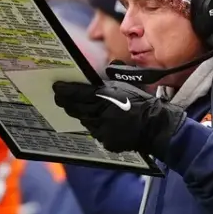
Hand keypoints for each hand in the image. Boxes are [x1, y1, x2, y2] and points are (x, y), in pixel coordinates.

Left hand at [52, 81, 185, 157]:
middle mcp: (100, 114)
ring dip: (81, 115)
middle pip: (76, 109)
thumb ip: (110, 79)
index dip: (64, 91)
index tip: (56, 88)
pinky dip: (95, 127)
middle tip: (60, 98)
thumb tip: (101, 71)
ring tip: (77, 109)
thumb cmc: (142, 102)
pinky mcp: (107, 142)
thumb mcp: (126, 85)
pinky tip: (97, 122)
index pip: (77, 93)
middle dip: (67, 103)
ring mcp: (102, 130)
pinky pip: (95, 133)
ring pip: (84, 121)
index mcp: (105, 96)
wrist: (155, 126)